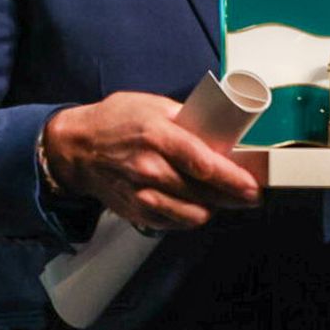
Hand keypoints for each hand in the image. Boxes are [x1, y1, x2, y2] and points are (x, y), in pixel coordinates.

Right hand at [44, 91, 261, 231]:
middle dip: (234, 197)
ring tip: (224, 198)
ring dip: (213, 208)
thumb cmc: (116, 121)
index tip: (252, 185)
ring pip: (192, 214)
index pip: (203, 164)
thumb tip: (221, 133)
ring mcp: (142, 194)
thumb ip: (188, 120)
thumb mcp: (154, 106)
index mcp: (157, 136)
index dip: (232, 179)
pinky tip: (197, 204)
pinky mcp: (137, 212)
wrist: (77, 149)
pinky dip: (190, 216)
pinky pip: (174, 223)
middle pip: (203, 194)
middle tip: (251, 194)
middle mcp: (149, 169)